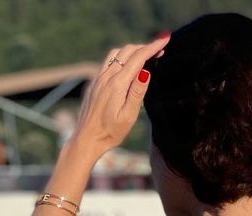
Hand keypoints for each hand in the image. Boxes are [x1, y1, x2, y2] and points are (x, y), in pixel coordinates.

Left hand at [69, 35, 168, 155]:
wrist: (86, 140)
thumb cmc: (110, 133)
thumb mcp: (129, 116)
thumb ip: (137, 92)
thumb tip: (146, 70)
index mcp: (117, 84)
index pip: (138, 58)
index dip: (153, 47)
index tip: (165, 39)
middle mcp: (106, 77)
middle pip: (127, 51)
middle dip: (144, 47)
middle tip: (159, 50)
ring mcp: (98, 79)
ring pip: (116, 54)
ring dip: (132, 50)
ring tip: (144, 56)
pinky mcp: (93, 83)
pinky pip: (108, 62)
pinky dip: (121, 58)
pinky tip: (127, 67)